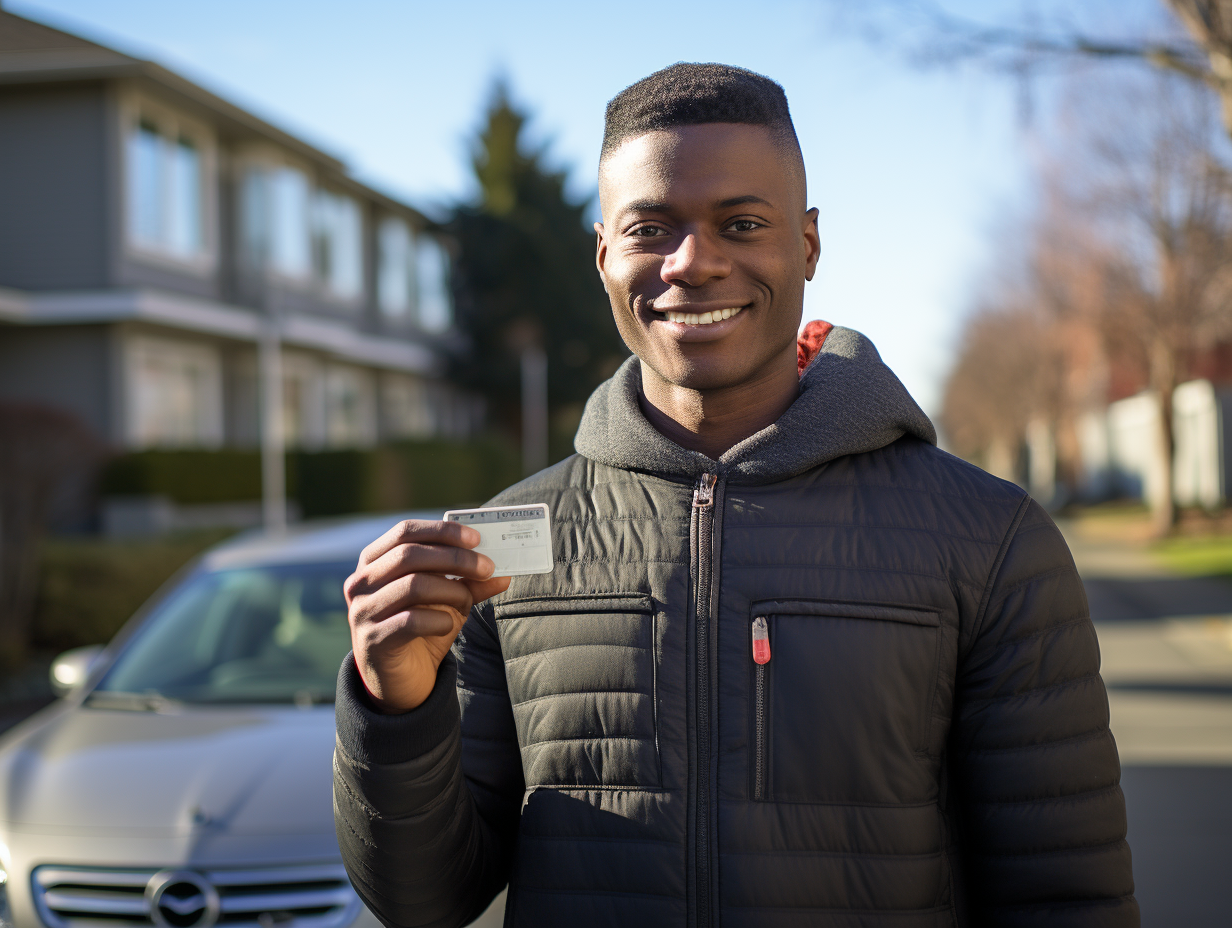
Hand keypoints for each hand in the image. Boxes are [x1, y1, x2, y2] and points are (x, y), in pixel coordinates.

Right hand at [343, 519, 510, 712]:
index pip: (405, 532)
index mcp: (374, 561)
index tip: (475, 538)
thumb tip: (502, 573)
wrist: (399, 680)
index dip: (442, 531)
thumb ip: (468, 583)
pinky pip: (411, 621)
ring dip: (451, 590)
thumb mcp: (446, 600)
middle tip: (487, 567)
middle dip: (455, 559)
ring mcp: (362, 611)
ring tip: (467, 601)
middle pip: (410, 555)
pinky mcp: (373, 640)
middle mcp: (361, 582)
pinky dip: (439, 619)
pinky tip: (448, 625)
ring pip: (412, 585)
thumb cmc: (421, 630)